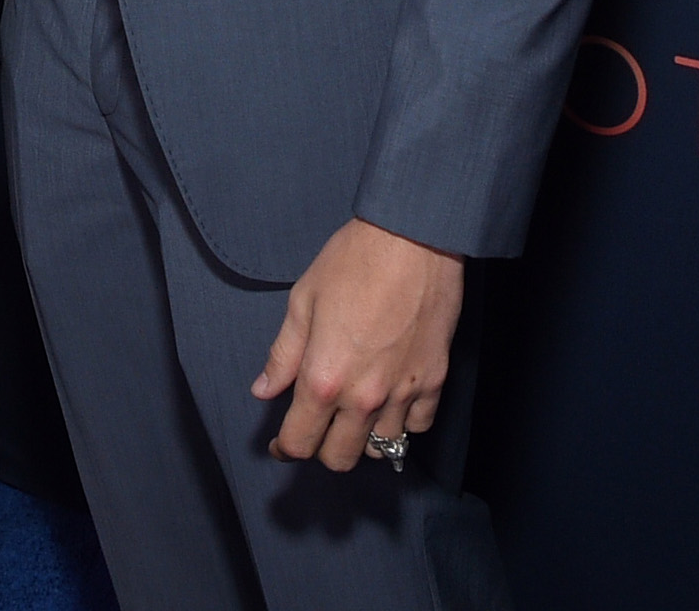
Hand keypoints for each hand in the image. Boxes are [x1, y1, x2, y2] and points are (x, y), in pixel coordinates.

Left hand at [251, 218, 462, 471]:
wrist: (412, 238)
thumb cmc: (351, 262)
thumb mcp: (302, 301)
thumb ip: (283, 355)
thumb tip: (263, 390)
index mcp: (324, 379)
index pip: (300, 443)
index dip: (285, 448)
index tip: (282, 443)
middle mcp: (364, 398)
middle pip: (341, 458)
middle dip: (322, 449)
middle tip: (317, 426)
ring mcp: (404, 393)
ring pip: (382, 449)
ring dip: (364, 438)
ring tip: (354, 414)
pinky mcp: (435, 381)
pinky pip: (417, 425)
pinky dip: (402, 422)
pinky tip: (390, 401)